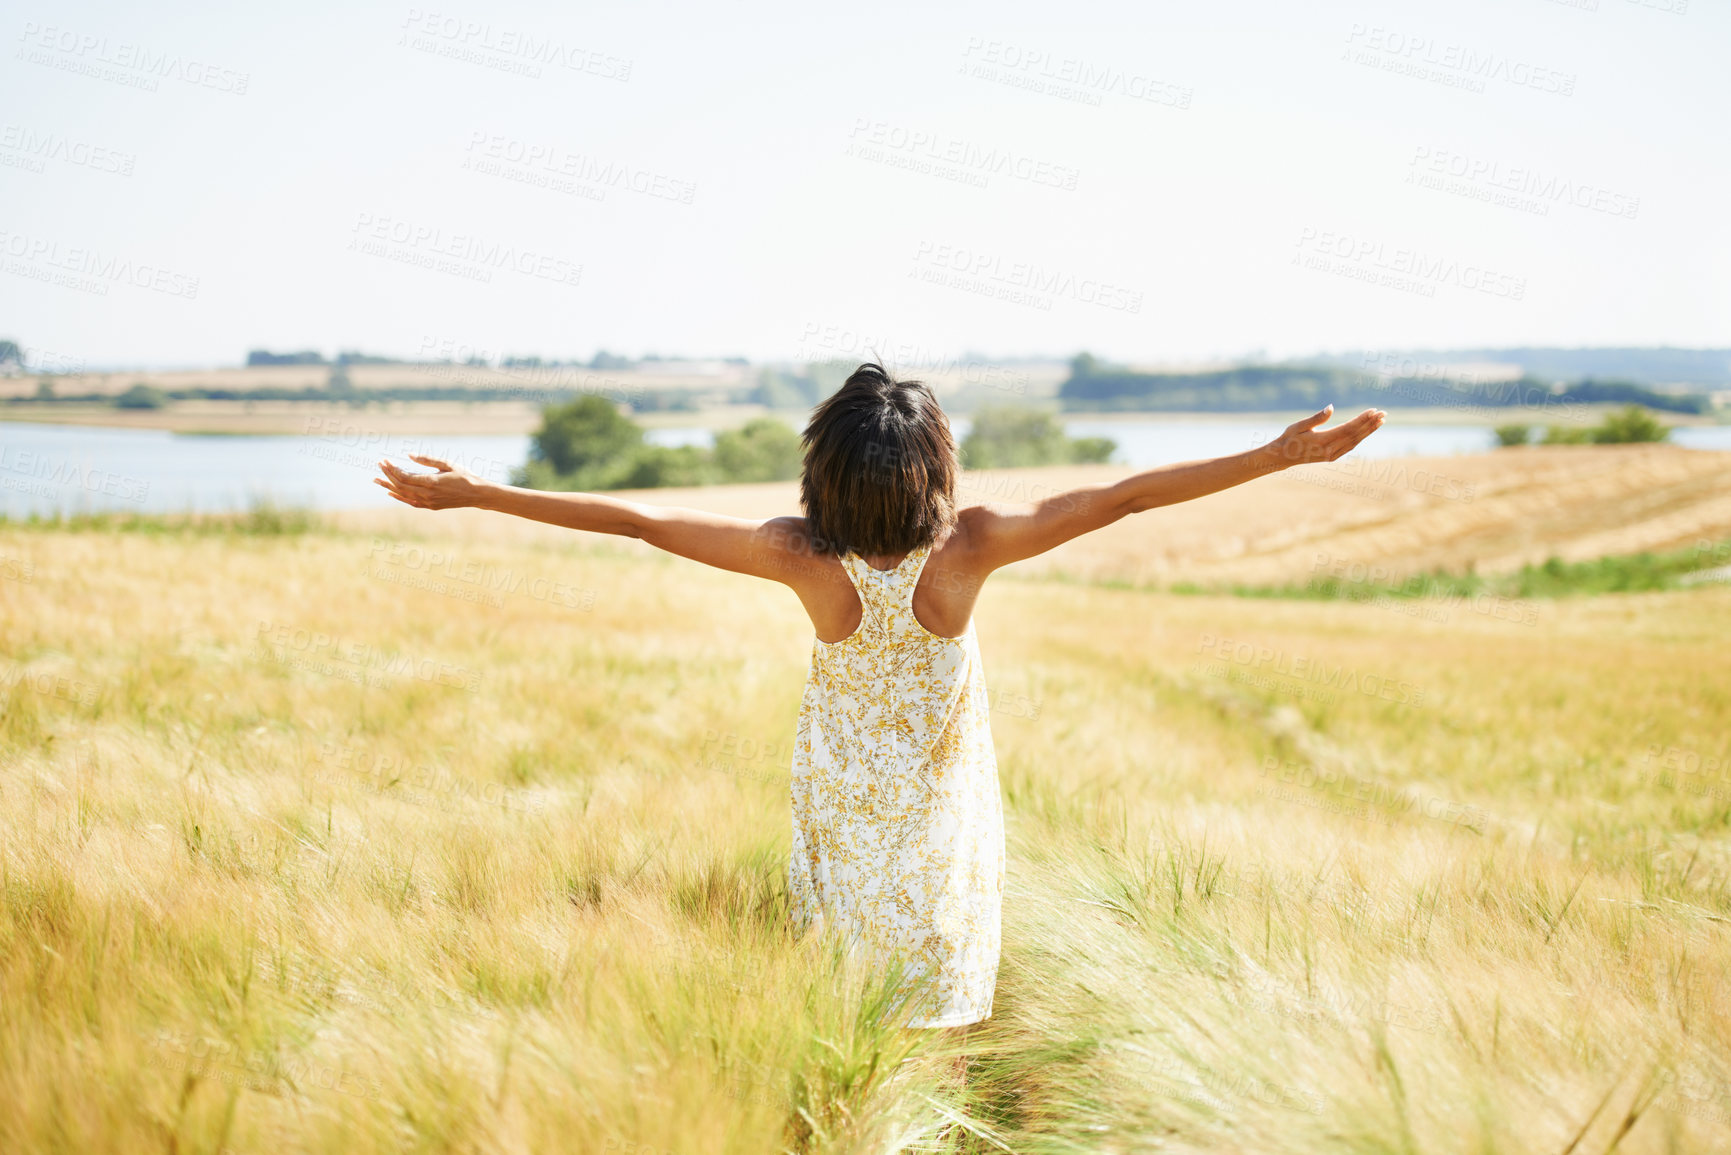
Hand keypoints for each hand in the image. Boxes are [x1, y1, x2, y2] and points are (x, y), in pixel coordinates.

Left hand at [373, 455, 488, 509]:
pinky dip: (399, 497)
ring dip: (389, 486)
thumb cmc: (464, 475)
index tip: (385, 461)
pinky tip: (390, 492)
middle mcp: (427, 494)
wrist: (476, 494)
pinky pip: (410, 502)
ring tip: (377, 480)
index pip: (404, 476)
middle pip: (400, 485)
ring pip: (403, 494)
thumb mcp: (447, 463)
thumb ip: (427, 460)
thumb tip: (409, 455)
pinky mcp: (430, 506)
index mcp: (431, 482)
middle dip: (388, 475)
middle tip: (379, 465)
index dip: (392, 469)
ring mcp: (428, 502)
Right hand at [1263, 405, 1385, 468]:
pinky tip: (1367, 430)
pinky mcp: (1332, 456)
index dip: (1362, 420)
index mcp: (1322, 441)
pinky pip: (1350, 446)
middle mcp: (1330, 450)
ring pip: (1355, 441)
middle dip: (1370, 424)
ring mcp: (1332, 455)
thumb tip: (1331, 407)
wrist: (1283, 457)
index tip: (1373, 411)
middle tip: (1383, 413)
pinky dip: (1361, 437)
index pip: (1348, 428)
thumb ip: (1317, 418)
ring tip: (1380, 421)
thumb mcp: (1299, 425)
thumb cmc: (1289, 438)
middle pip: (1355, 435)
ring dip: (1368, 431)